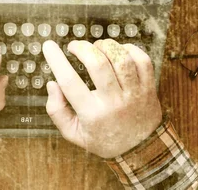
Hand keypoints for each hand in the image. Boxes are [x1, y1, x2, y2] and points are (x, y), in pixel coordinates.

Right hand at [43, 39, 162, 158]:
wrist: (141, 151)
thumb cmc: (103, 139)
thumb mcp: (73, 133)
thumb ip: (57, 110)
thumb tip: (52, 84)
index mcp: (92, 113)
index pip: (69, 81)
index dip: (56, 60)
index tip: (48, 46)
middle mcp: (113, 102)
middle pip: (98, 63)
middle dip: (82, 48)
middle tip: (75, 46)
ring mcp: (134, 94)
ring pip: (121, 58)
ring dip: (105, 46)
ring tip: (97, 47)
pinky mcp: (149, 88)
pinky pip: (142, 60)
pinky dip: (129, 49)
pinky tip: (118, 51)